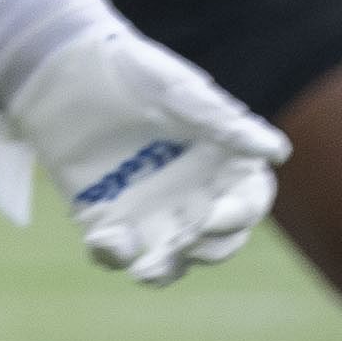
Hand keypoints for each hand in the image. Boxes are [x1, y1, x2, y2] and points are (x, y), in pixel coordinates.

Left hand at [0, 14, 289, 282]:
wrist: (63, 70)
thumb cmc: (131, 72)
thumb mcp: (181, 95)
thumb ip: (226, 126)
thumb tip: (278, 152)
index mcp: (220, 160)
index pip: (249, 199)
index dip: (241, 213)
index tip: (217, 215)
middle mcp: (191, 190)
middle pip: (218, 239)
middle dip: (209, 248)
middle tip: (188, 242)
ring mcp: (150, 208)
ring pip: (171, 257)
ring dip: (164, 269)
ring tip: (146, 270)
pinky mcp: (106, 218)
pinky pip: (118, 253)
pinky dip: (114, 254)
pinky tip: (105, 238)